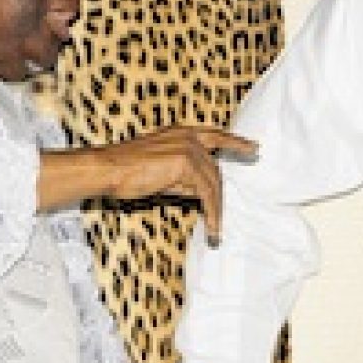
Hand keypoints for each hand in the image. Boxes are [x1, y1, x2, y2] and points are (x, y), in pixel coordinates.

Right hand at [38, 126, 256, 242]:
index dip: (236, 142)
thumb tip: (199, 192)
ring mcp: (189, 148)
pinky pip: (206, 192)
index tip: (254, 147)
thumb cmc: (126, 172)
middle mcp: (188, 136)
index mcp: (182, 133)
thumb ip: (182, 176)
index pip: (216, 136)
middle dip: (219, 196)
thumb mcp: (160, 170)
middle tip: (221, 219)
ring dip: (216, 209)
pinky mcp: (186, 163)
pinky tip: (211, 225)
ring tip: (216, 229)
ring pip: (213, 183)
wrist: (108, 169)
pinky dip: (211, 211)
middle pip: (215, 170)